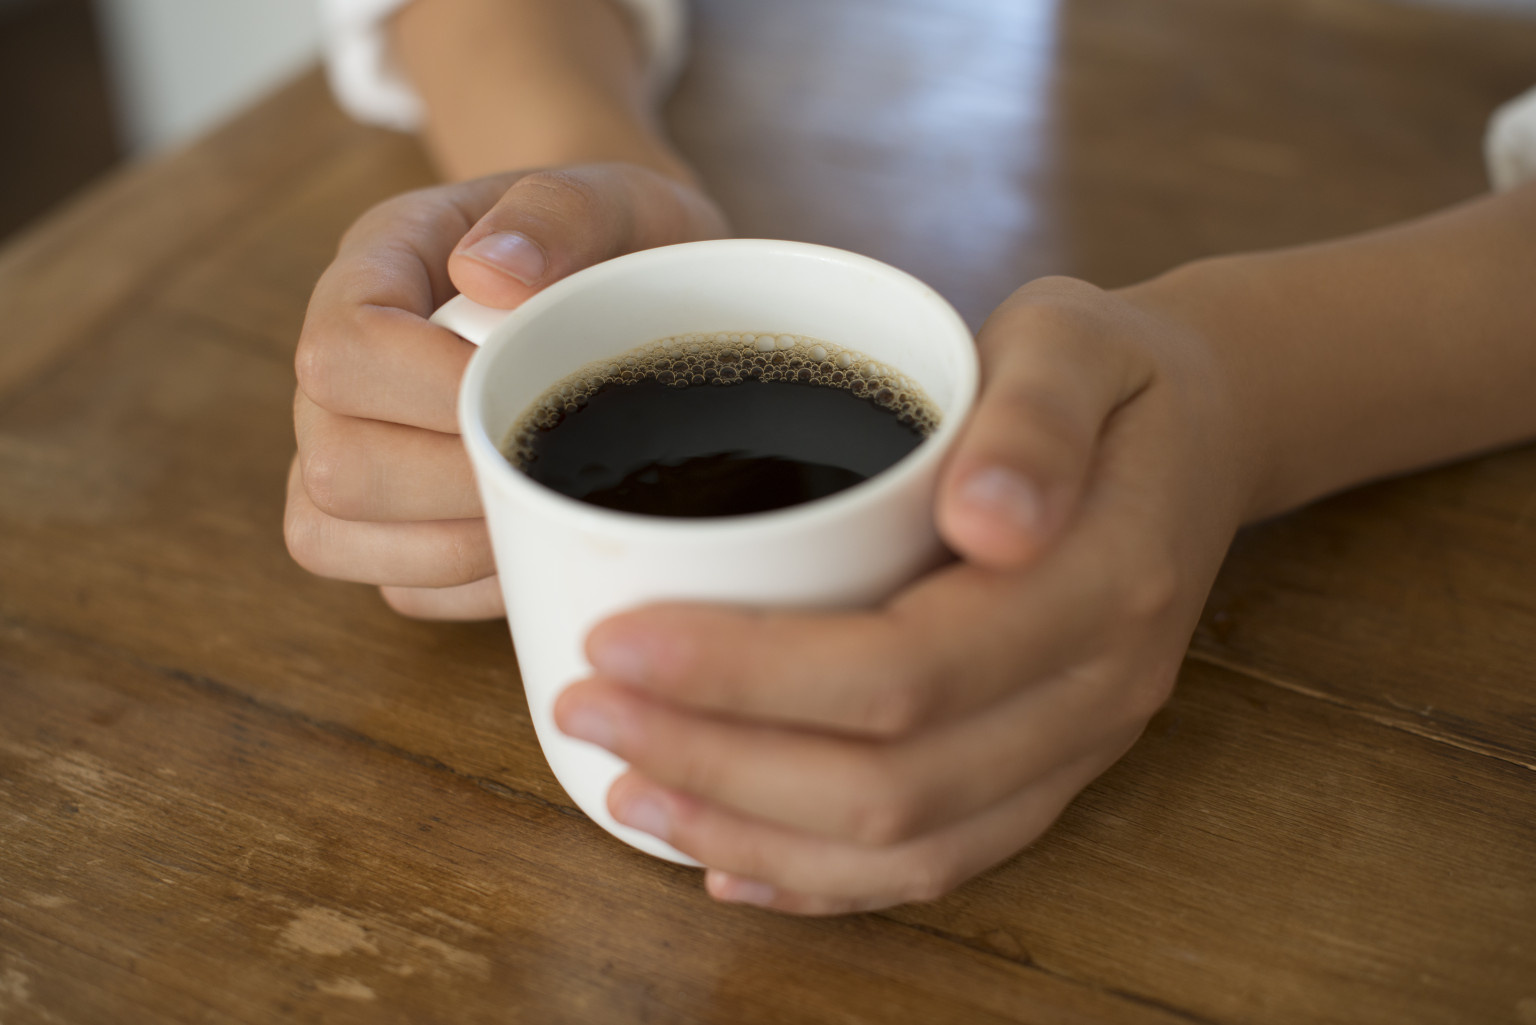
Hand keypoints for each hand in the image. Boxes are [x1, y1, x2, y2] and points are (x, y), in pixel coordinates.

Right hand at [285, 164, 728, 618]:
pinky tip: (537, 541)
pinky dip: (470, 587)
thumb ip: (555, 213)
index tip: (526, 386)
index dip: (426, 391)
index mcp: (378, 269)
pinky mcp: (391, 522)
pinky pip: (397, 586)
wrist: (641, 276)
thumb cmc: (618, 238)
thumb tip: (488, 274)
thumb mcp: (611, 196)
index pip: (342, 350)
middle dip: (451, 485)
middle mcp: (343, 367)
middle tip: (548, 462)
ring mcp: (354, 447)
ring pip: (329, 535)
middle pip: (332, 463)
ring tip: (542, 507)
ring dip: (451, 548)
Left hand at [553, 276, 1255, 913]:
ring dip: (753, 835)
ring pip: (909, 847)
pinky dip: (822, 878)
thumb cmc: (1107, 373)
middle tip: (587, 706)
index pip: (907, 669)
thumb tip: (986, 517)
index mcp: (1101, 583)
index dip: (751, 674)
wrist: (1200, 433)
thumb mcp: (1077, 337)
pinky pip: (941, 861)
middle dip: (718, 762)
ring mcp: (1077, 746)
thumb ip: (1034, 416)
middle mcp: (1096, 692)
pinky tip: (725, 859)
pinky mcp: (1049, 769)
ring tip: (626, 787)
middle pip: (893, 784)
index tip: (617, 638)